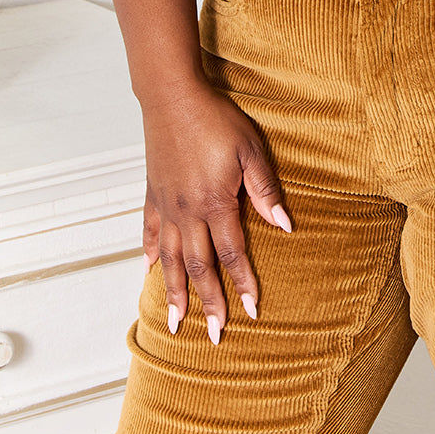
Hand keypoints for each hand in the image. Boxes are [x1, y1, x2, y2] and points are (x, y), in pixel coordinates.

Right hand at [140, 81, 290, 343]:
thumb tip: (285, 226)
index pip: (232, 254)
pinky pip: (150, 231)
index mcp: (215, 204)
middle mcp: (187, 213)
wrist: (173, 97)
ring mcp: (167, 205)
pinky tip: (149, 271)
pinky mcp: (153, 193)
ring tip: (176, 323)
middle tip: (215, 337)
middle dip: (209, 303)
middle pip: (200, 266)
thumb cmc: (217, 119)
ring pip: (170, 259)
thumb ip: (265, 191)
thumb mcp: (251, 150)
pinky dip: (149, 254)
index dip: (243, 284)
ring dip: (175, 292)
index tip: (251, 312)